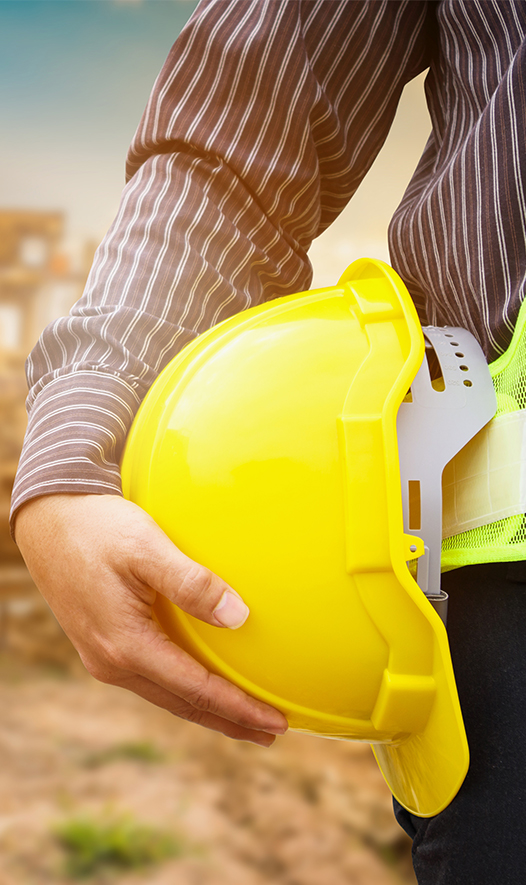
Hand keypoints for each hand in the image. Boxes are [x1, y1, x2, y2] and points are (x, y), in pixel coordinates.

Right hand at [14, 494, 287, 745]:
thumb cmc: (98, 528)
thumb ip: (192, 583)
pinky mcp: (103, 643)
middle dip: (229, 721)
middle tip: (270, 734)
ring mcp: (104, 656)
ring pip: (166, 695)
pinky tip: (200, 682)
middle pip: (182, 704)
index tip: (276, 722)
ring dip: (207, 708)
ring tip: (243, 718)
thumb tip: (239, 617)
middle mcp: (112, 662)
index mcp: (126, 645)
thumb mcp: (147, 548)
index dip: (239, 708)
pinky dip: (184, 689)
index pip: (196, 690)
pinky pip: (152, 678)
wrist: (49, 518)